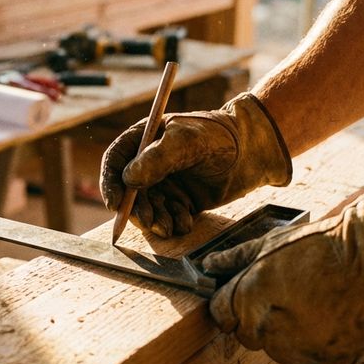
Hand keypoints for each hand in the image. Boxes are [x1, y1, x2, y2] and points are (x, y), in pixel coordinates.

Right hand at [99, 94, 291, 236]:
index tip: (115, 204)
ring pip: (149, 207)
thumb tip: (128, 178)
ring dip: (155, 220)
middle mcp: (150, 163)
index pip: (116, 162)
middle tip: (149, 221)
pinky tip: (186, 221)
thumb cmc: (217, 137)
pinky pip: (168, 216)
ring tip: (171, 226)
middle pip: (129, 191)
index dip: (111, 183)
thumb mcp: (186, 142)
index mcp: (144, 140)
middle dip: (137, 209)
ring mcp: (165, 183)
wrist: (252, 151)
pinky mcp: (181, 200)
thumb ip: (157, 159)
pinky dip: (173, 222)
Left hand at [202, 194, 363, 363]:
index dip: (231, 302)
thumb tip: (208, 265)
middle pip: (247, 335)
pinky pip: (308, 362)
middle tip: (286, 297)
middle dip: (257, 319)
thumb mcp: (273, 242)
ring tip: (312, 306)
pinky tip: (330, 321)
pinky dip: (315, 347)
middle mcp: (268, 331)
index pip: (221, 313)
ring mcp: (297, 352)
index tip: (245, 295)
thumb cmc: (324, 248)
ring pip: (277, 351)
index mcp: (249, 298)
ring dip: (285, 336)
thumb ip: (235, 258)